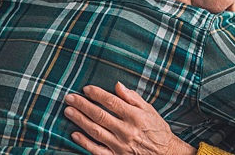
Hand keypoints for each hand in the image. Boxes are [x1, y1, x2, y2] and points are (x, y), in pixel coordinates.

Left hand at [64, 82, 195, 154]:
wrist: (166, 154)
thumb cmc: (157, 129)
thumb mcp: (149, 110)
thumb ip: (132, 97)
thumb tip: (117, 85)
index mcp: (135, 116)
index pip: (111, 102)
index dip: (97, 94)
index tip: (85, 88)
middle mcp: (126, 130)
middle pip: (99, 115)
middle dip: (82, 105)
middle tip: (69, 97)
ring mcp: (120, 145)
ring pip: (95, 131)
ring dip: (80, 120)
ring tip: (68, 111)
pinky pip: (97, 150)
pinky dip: (84, 142)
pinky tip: (74, 134)